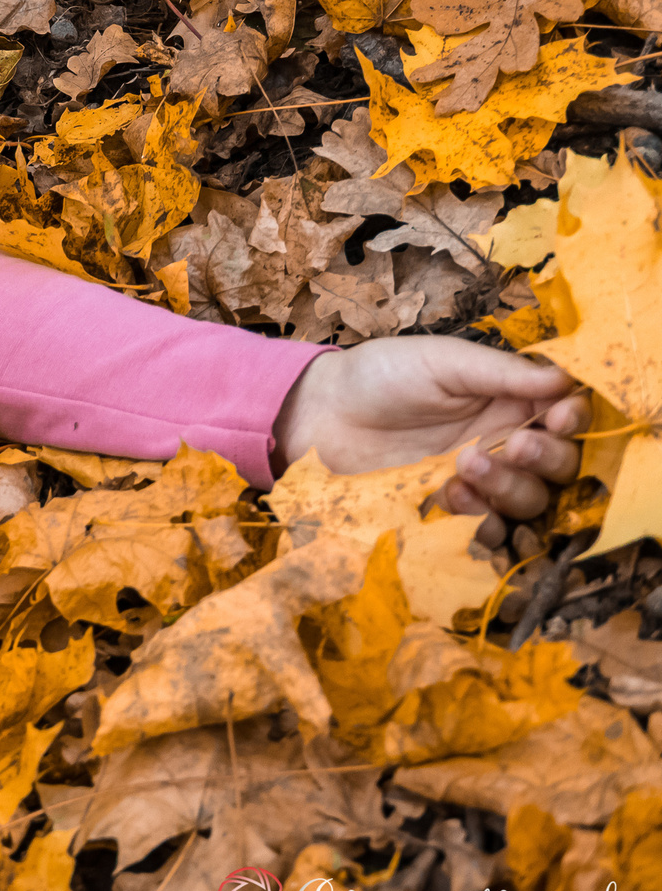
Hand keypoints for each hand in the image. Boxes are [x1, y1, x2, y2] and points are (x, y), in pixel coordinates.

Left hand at [272, 335, 587, 546]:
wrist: (318, 413)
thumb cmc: (379, 376)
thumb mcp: (441, 361)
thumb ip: (499, 372)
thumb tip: (565, 377)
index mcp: (507, 401)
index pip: (564, 417)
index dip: (573, 420)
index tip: (560, 417)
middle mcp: (502, 443)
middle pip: (557, 466)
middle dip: (545, 458)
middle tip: (513, 445)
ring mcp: (477, 481)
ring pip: (528, 501)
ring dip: (509, 487)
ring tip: (466, 464)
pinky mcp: (447, 510)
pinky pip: (487, 530)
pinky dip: (482, 520)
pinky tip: (452, 496)